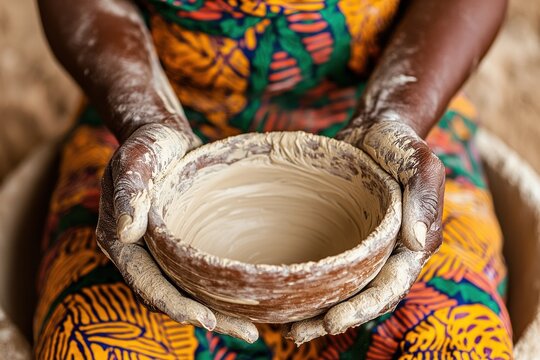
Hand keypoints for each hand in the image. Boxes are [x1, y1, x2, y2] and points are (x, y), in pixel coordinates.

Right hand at [95, 122, 258, 342]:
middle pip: (173, 296)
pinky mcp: (185, 244)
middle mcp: (143, 253)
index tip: (209, 319)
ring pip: (190, 290)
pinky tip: (249, 296)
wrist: (165, 136)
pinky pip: (202, 273)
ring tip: (255, 327)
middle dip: (208, 318)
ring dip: (220, 310)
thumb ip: (130, 189)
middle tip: (249, 333)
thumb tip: (126, 232)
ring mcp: (164, 251)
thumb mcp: (137, 158)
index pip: (148, 283)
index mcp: (123, 242)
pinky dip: (222, 289)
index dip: (176, 305)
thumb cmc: (149, 144)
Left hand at [285, 118, 444, 344]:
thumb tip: (418, 244)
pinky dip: (310, 284)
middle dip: (333, 319)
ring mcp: (361, 247)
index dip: (362, 307)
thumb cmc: (400, 146)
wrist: (375, 131)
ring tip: (288, 328)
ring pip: (342, 288)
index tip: (333, 320)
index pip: (388, 287)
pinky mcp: (340, 237)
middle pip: (361, 297)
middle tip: (298, 333)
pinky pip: (327, 267)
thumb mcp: (420, 163)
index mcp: (409, 246)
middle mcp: (385, 253)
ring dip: (317, 311)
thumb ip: (425, 198)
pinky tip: (286, 293)